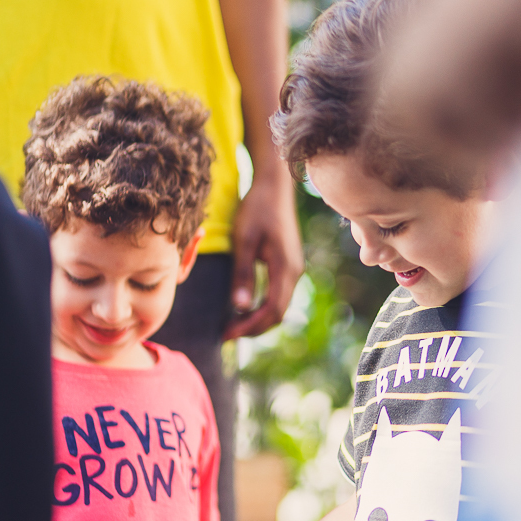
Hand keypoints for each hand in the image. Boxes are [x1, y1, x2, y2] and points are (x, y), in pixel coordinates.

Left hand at [224, 170, 302, 339]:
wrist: (274, 187)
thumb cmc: (257, 209)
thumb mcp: (245, 240)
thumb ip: (243, 274)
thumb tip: (239, 306)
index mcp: (285, 268)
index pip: (272, 310)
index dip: (250, 327)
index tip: (227, 334)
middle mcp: (294, 272)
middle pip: (277, 313)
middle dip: (253, 328)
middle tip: (226, 334)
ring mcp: (293, 268)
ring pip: (278, 305)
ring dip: (257, 319)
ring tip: (232, 324)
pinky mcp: (288, 264)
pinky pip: (277, 294)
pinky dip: (262, 306)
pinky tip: (243, 306)